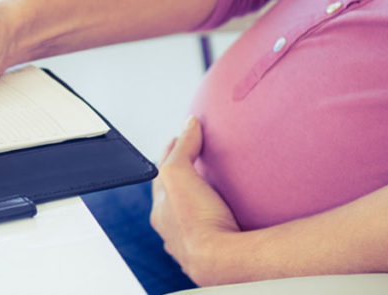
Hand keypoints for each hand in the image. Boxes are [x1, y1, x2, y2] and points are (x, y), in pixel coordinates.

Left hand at [150, 116, 241, 285]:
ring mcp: (192, 244)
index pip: (163, 174)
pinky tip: (227, 216)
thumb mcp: (179, 174)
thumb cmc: (197, 222)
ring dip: (198, 200)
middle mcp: (172, 230)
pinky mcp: (214, 254)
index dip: (172, 152)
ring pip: (191, 216)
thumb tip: (189, 124)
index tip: (182, 136)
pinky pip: (211, 230)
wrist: (222, 261)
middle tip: (196, 160)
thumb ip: (182, 147)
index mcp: (160, 211)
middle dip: (183, 178)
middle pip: (175, 197)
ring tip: (212, 187)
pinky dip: (214, 218)